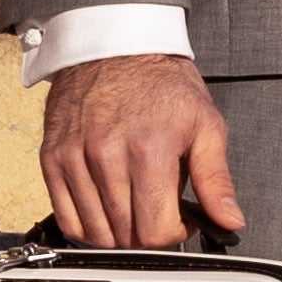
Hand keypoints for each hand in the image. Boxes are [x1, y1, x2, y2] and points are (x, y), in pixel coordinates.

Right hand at [42, 51, 242, 247]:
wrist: (115, 47)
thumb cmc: (161, 83)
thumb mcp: (205, 124)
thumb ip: (216, 179)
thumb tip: (229, 220)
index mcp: (150, 150)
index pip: (156, 230)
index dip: (175, 234)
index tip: (180, 220)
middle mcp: (108, 156)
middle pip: (126, 235)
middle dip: (149, 233)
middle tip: (159, 210)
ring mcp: (75, 158)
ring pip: (96, 232)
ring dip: (119, 232)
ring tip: (134, 207)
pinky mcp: (53, 158)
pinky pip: (66, 217)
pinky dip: (87, 227)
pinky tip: (106, 212)